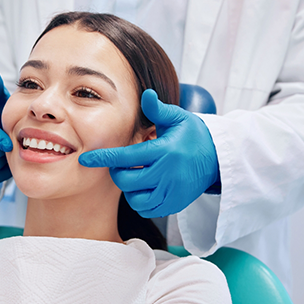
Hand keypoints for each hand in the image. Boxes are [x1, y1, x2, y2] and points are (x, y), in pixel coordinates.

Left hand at [79, 89, 219, 217]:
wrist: (218, 158)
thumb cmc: (193, 135)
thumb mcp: (178, 118)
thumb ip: (158, 110)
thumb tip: (146, 94)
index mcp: (164, 151)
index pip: (126, 157)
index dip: (103, 158)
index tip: (85, 159)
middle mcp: (167, 174)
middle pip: (126, 181)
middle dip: (118, 173)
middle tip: (123, 164)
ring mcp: (172, 192)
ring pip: (135, 199)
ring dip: (129, 188)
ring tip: (137, 175)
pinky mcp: (175, 204)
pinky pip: (147, 209)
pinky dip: (140, 201)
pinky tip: (145, 187)